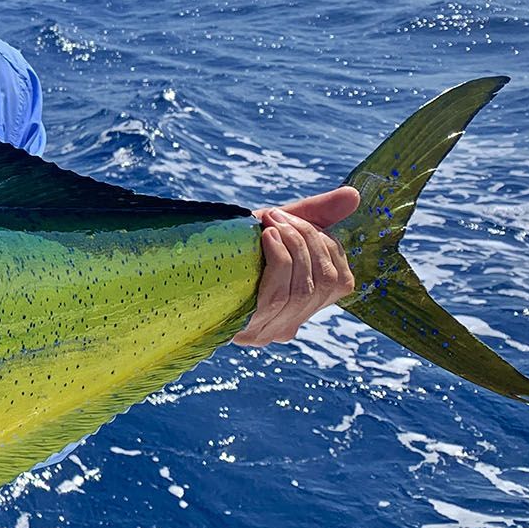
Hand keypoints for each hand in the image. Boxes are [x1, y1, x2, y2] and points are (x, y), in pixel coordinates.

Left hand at [233, 186, 359, 345]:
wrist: (172, 262)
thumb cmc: (227, 246)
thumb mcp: (274, 227)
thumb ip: (316, 214)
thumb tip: (355, 195)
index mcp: (299, 307)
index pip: (340, 281)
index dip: (327, 246)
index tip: (294, 220)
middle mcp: (288, 326)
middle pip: (325, 282)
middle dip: (308, 239)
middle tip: (278, 216)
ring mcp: (268, 332)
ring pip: (306, 287)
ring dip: (292, 244)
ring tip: (270, 223)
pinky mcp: (247, 330)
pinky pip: (279, 295)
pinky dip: (280, 258)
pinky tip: (266, 238)